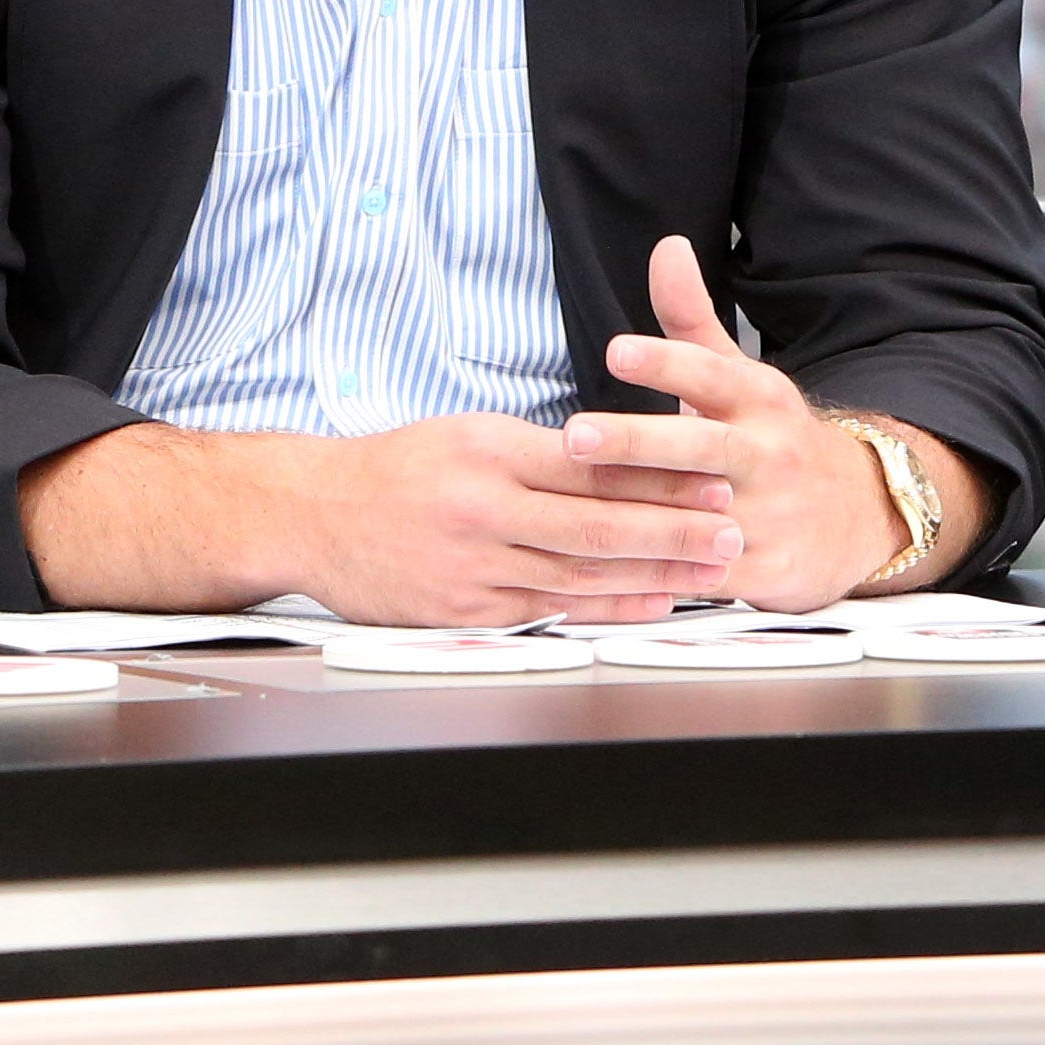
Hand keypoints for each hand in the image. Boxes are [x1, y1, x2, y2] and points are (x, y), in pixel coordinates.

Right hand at [19, 413, 742, 626]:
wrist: (310, 515)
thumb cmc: (392, 470)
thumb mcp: (463, 434)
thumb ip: (533, 452)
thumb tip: (614, 459)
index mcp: (489, 452)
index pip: (592, 462)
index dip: (659, 471)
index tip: (712, 471)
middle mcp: (485, 509)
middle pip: (599, 523)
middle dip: (675, 529)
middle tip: (733, 529)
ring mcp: (475, 565)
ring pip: (581, 572)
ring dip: (653, 574)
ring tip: (709, 572)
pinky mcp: (464, 609)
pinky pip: (549, 610)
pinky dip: (603, 608)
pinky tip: (645, 605)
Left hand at [575, 236, 917, 610]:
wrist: (860, 514)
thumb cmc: (774, 440)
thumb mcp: (743, 376)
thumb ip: (692, 319)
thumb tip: (665, 247)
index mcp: (758, 399)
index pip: (711, 374)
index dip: (666, 363)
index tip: (617, 351)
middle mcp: (767, 454)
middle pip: (699, 447)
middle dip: (638, 443)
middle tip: (577, 436)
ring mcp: (770, 515)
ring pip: (699, 515)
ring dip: (640, 515)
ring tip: (579, 508)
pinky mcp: (767, 570)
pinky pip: (705, 574)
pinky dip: (661, 574)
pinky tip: (610, 570)